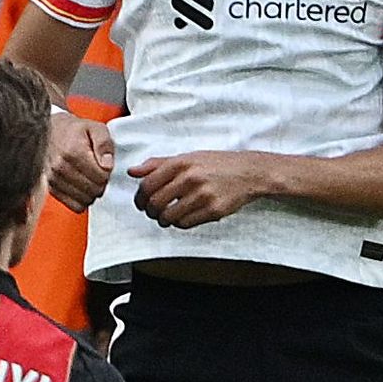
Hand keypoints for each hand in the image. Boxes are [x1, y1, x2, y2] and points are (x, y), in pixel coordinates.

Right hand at [46, 113, 113, 211]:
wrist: (52, 130)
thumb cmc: (76, 130)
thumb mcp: (96, 128)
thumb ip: (105, 144)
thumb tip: (107, 166)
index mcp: (73, 152)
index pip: (101, 177)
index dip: (108, 173)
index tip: (104, 165)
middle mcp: (60, 167)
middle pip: (93, 189)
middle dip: (101, 183)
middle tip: (99, 172)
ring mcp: (53, 179)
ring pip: (85, 200)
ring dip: (92, 192)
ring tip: (90, 178)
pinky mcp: (50, 188)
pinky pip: (74, 205)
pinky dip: (82, 200)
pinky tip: (83, 187)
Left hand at [128, 150, 274, 229]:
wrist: (250, 172)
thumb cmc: (218, 164)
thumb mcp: (188, 157)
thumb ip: (158, 164)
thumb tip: (132, 171)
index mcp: (181, 163)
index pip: (147, 185)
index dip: (140, 197)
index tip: (141, 203)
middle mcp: (191, 178)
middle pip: (156, 202)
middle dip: (150, 211)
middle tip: (152, 212)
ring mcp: (203, 195)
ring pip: (169, 216)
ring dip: (163, 220)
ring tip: (166, 218)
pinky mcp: (214, 210)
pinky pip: (186, 223)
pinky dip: (179, 224)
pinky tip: (182, 218)